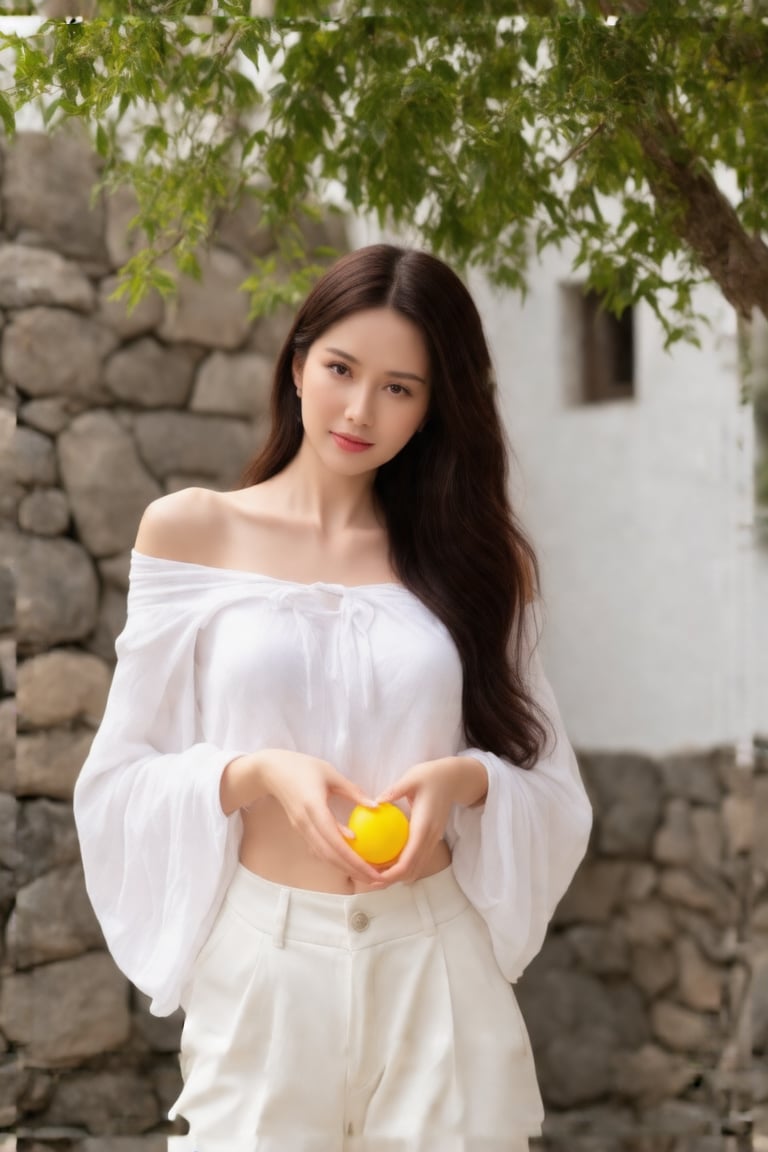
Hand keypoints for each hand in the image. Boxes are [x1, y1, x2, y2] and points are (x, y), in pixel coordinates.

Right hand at [257, 749, 385, 885]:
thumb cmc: (302, 767)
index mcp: (314, 808)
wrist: (270, 771)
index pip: (335, 841)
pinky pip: (319, 848)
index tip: (373, 870)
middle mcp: (306, 824)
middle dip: (353, 870)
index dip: (354, 859)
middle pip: (330, 856)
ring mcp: (301, 829)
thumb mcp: (330, 773)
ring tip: (366, 874)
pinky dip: (335, 858)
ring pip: (324, 855)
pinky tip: (349, 860)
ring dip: (344, 868)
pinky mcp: (301, 830)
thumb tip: (375, 806)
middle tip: (375, 878)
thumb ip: (352, 790)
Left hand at [373, 755, 487, 884]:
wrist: (455, 778)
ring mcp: (433, 839)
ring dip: (398, 875)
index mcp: (423, 826)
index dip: (392, 873)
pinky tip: (387, 860)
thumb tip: (375, 801)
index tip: (374, 877)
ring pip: (416, 866)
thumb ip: (395, 790)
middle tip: (369, 881)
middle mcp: (430, 837)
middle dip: (392, 880)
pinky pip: (418, 858)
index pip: (408, 860)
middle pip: (412, 870)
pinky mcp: (432, 837)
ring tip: (376, 874)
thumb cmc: (431, 776)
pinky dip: (404, 865)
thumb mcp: (412, 778)